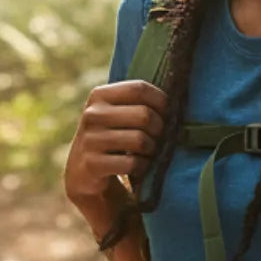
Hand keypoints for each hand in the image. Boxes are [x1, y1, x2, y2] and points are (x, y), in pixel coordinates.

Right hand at [64, 79, 166, 204]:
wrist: (83, 171)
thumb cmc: (112, 136)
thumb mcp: (116, 113)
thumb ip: (138, 101)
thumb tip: (177, 97)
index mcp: (100, 95)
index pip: (140, 89)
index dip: (161, 100)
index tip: (166, 112)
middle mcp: (92, 114)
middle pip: (144, 115)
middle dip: (159, 128)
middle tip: (157, 136)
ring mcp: (90, 139)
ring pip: (140, 140)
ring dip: (151, 149)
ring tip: (147, 151)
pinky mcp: (92, 164)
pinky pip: (133, 163)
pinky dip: (142, 167)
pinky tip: (138, 166)